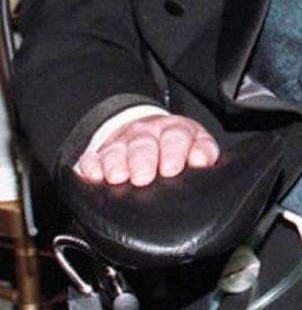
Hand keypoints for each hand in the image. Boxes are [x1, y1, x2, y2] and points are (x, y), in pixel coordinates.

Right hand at [77, 113, 219, 186]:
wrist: (148, 131)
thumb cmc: (176, 149)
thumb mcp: (196, 145)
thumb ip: (203, 151)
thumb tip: (202, 160)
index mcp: (175, 131)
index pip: (177, 137)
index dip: (175, 152)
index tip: (172, 168)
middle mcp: (147, 134)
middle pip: (143, 144)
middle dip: (142, 160)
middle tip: (143, 177)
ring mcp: (122, 144)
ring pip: (116, 151)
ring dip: (116, 163)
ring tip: (117, 177)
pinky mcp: (100, 155)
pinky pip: (91, 159)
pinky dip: (90, 166)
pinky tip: (91, 174)